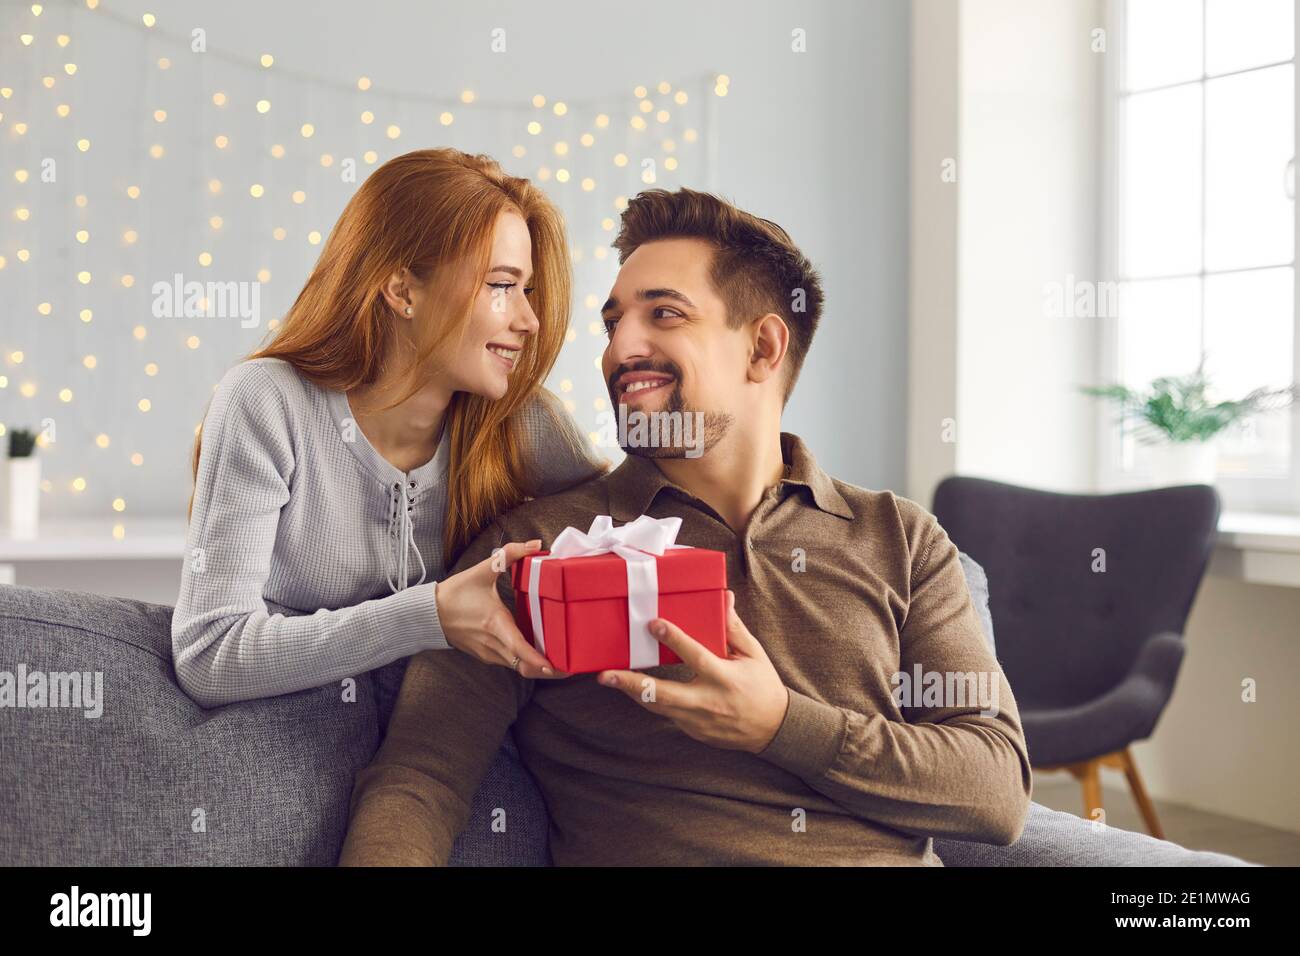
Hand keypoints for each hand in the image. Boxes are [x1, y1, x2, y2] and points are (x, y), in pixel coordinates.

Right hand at [435, 539, 568, 679]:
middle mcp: (492, 644)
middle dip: (547, 669)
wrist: (428, 613)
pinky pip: (509, 662)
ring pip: (517, 667)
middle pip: (523, 666)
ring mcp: (488, 653)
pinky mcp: (485, 655)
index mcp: (494, 624)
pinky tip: (537, 653)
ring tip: (560, 660)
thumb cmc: (455, 593)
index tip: (555, 667)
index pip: (519, 649)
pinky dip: (524, 661)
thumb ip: (511, 554)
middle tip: (569, 667)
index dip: (537, 660)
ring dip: (537, 667)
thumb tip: (537, 545)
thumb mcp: (484, 570)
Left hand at [596, 590, 788, 752]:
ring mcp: (698, 721)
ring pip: (658, 707)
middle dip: (633, 684)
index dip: (675, 639)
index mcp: (725, 678)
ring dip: (632, 692)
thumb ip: (733, 628)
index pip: (696, 656)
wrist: (772, 729)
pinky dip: (649, 700)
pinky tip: (633, 687)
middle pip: (664, 694)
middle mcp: (709, 702)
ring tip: (608, 678)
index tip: (653, 624)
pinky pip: (666, 713)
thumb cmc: (762, 685)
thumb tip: (723, 597)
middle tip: (606, 674)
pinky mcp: (692, 731)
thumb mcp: (753, 654)